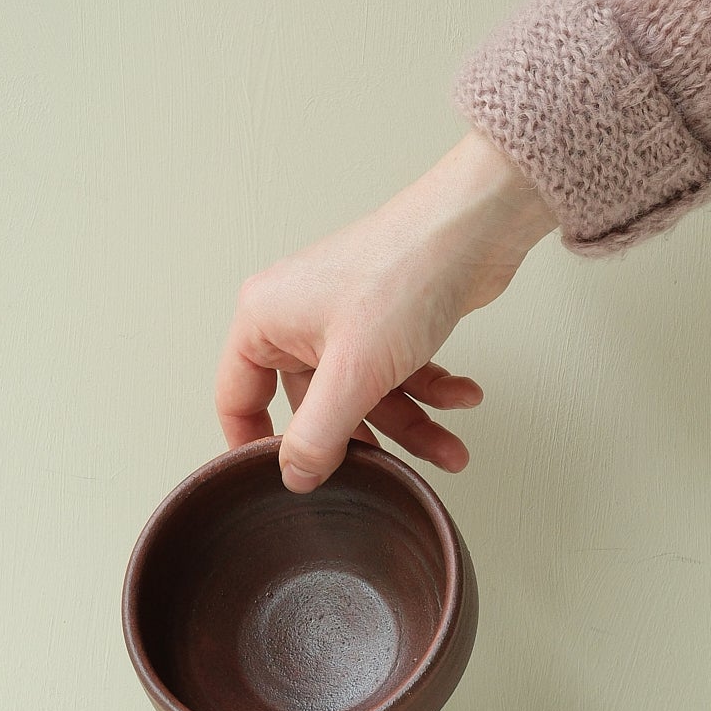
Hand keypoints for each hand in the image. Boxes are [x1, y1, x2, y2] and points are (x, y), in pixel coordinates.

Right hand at [216, 130, 555, 491]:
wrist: (473, 227)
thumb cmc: (404, 273)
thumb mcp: (353, 374)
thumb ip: (318, 434)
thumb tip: (295, 476)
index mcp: (265, 319)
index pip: (238, 397)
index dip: (258, 445)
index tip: (285, 483)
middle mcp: (297, 316)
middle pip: (315, 405)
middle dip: (364, 440)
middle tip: (387, 472)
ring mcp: (343, 317)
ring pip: (365, 394)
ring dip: (412, 424)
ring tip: (451, 449)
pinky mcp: (386, 318)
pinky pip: (398, 372)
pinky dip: (431, 391)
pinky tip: (464, 398)